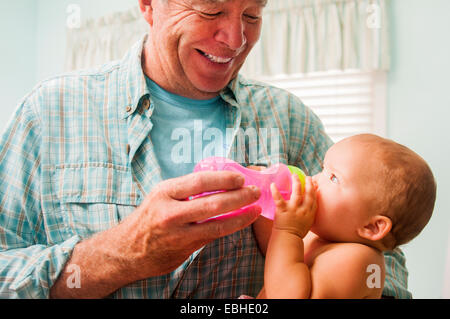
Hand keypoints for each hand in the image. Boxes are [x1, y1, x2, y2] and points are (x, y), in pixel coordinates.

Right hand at [121, 170, 261, 278]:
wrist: (126, 251)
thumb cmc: (147, 219)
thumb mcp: (160, 196)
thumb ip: (184, 189)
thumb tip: (216, 180)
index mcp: (164, 192)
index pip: (200, 181)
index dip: (223, 179)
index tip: (239, 178)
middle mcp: (171, 212)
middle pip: (213, 203)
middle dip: (239, 196)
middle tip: (255, 191)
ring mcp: (178, 233)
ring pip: (217, 223)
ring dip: (241, 214)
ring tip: (256, 207)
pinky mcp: (185, 249)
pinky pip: (213, 236)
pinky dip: (231, 227)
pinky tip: (243, 221)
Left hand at [270, 175, 316, 237]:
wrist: (288, 240)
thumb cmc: (296, 232)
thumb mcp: (307, 223)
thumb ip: (308, 213)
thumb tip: (306, 205)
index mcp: (310, 213)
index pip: (314, 199)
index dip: (314, 189)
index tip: (313, 182)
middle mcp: (303, 210)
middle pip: (308, 194)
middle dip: (308, 184)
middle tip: (307, 176)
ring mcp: (293, 210)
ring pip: (296, 193)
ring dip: (296, 183)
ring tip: (294, 175)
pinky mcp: (283, 211)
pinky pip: (279, 199)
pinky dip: (275, 191)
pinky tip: (273, 184)